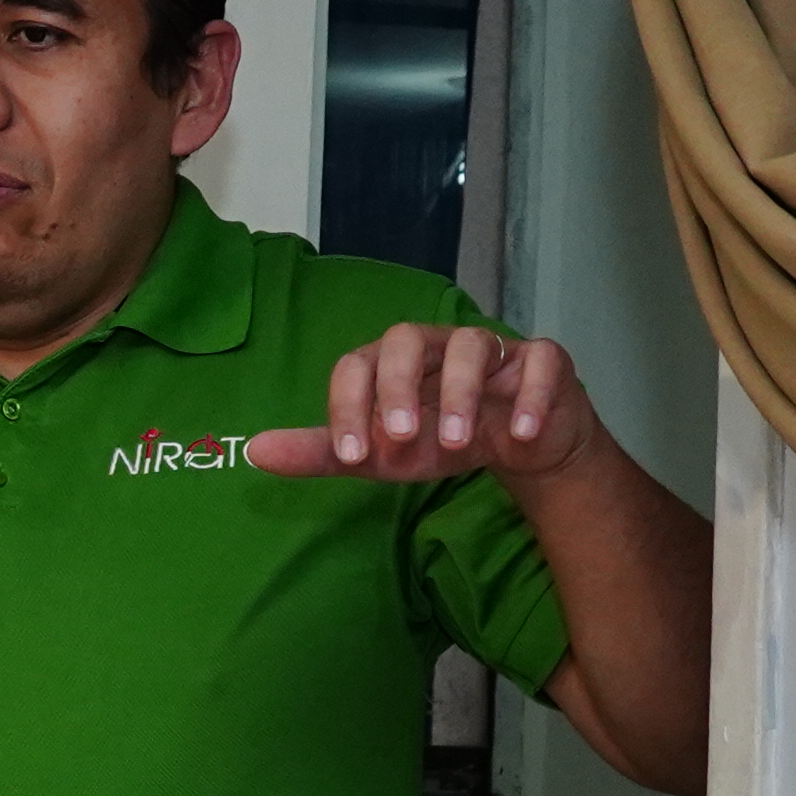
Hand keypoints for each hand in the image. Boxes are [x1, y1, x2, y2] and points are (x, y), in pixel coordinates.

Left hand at [244, 324, 605, 485]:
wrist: (519, 447)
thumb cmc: (441, 440)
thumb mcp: (384, 456)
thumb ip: (325, 453)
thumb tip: (254, 452)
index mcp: (391, 363)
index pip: (357, 364)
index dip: (349, 406)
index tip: (354, 456)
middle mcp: (437, 346)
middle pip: (407, 339)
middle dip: (399, 387)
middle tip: (402, 438)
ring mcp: (492, 349)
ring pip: (473, 345)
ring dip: (462, 394)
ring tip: (456, 444)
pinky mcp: (542, 360)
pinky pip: (538, 360)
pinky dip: (529, 395)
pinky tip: (518, 434)